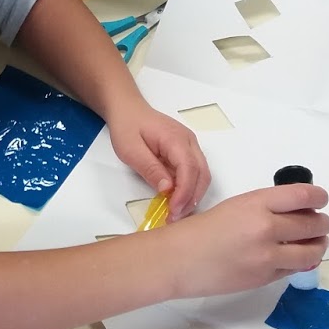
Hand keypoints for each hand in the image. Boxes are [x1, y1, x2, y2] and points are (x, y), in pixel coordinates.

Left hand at [107, 101, 209, 220]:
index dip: (184, 192)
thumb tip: (167, 189)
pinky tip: (176, 201)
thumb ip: (150, 168)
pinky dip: (188, 189)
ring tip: (176, 213)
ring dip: (192, 196)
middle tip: (174, 218)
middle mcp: (189, 142)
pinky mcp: (186, 152)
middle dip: (191, 198)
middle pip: (202, 174)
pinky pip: (194, 173)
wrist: (128, 110)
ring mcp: (190, 146)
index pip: (189, 168)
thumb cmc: (127, 127)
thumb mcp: (130, 150)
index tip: (174, 210)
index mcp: (175, 138)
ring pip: (202, 175)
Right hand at [167, 182, 328, 297]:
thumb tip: (297, 214)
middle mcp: (266, 227)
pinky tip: (294, 258)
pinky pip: (294, 269)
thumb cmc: (202, 230)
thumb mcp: (237, 206)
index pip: (304, 196)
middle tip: (320, 225)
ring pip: (312, 251)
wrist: (179, 260)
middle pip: (314, 224)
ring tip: (316, 244)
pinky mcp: (265, 278)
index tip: (321, 201)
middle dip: (322, 224)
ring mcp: (267, 256)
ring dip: (319, 246)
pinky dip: (299, 263)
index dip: (320, 198)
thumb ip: (267, 208)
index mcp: (257, 203)